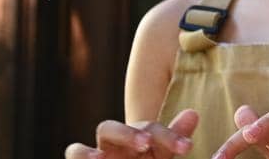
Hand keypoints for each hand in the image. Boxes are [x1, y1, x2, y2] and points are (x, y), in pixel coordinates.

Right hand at [65, 110, 197, 157]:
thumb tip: (193, 113)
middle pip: (118, 128)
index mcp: (137, 138)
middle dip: (129, 133)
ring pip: (94, 139)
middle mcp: (115, 143)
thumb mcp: (161, 157)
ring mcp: (98, 154)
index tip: (187, 147)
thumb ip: (173, 140)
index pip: (151, 130)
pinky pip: (75, 153)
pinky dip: (82, 154)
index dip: (169, 137)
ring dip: (98, 145)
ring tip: (103, 157)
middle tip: (146, 143)